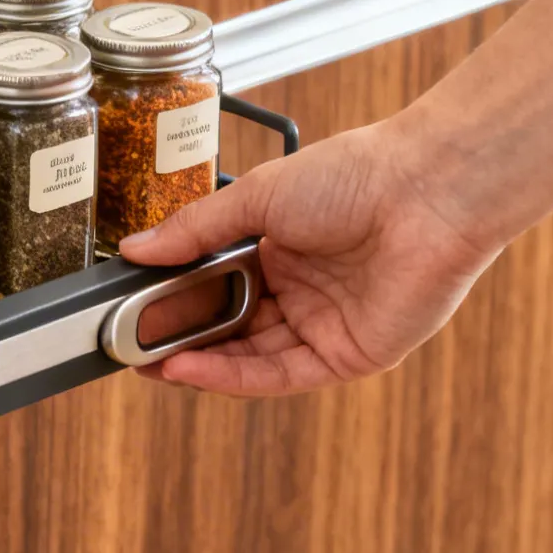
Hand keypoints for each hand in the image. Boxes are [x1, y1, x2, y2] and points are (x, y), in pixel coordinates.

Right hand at [117, 119, 502, 395]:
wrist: (424, 189)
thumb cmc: (354, 176)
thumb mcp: (256, 198)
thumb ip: (193, 231)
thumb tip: (134, 250)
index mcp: (282, 249)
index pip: (217, 287)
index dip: (176, 302)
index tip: (131, 309)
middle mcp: (303, 291)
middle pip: (230, 328)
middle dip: (180, 340)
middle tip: (129, 345)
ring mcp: (325, 326)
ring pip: (250, 357)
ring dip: (199, 364)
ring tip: (147, 363)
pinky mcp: (348, 355)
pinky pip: (281, 375)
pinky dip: (233, 376)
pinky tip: (190, 370)